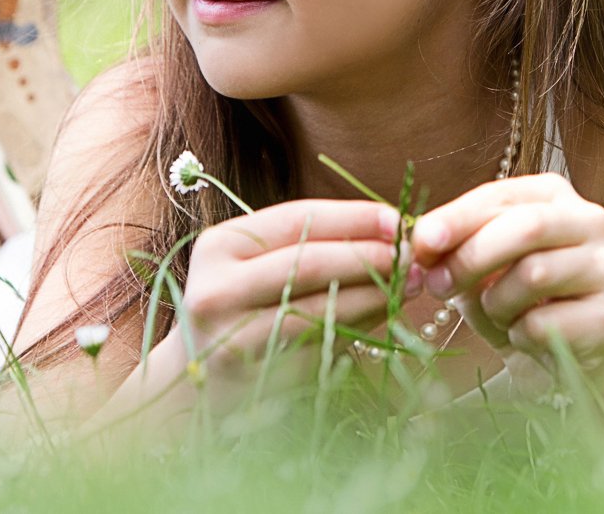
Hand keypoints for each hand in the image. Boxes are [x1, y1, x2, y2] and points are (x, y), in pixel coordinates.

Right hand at [177, 199, 419, 403]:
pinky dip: (357, 331)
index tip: (398, 219)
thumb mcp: (254, 266)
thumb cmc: (239, 310)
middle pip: (309, 263)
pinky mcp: (253, 380)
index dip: (352, 217)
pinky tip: (382, 319)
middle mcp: (217, 289)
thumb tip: (389, 235)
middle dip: (369, 255)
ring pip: (320, 310)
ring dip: (373, 296)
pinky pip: (318, 350)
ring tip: (408, 285)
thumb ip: (307, 245)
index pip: (297, 220)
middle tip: (412, 255)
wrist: (192, 385)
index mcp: (219, 246)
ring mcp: (231, 339)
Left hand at [410, 173, 603, 375]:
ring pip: (535, 274)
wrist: (556, 360)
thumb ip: (452, 247)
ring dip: (496, 303)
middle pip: (526, 227)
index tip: (421, 243)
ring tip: (497, 314)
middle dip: (472, 256)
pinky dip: (519, 335)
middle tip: (436, 284)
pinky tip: (526, 337)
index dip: (457, 218)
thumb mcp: (476, 266)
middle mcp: (591, 221)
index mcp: (554, 195)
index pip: (501, 195)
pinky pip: (546, 323)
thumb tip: (422, 242)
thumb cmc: (512, 301)